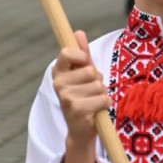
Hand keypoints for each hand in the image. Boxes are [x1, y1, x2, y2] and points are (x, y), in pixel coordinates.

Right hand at [52, 31, 109, 162]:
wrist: (81, 130)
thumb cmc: (84, 97)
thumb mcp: (83, 75)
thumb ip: (82, 55)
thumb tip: (79, 32)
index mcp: (58, 72)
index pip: (67, 52)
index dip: (81, 56)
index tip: (85, 64)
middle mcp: (58, 84)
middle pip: (90, 70)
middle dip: (97, 80)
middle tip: (91, 91)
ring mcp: (66, 97)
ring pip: (98, 85)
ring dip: (102, 94)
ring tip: (93, 101)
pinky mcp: (77, 110)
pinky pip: (102, 98)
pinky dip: (105, 104)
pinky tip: (95, 111)